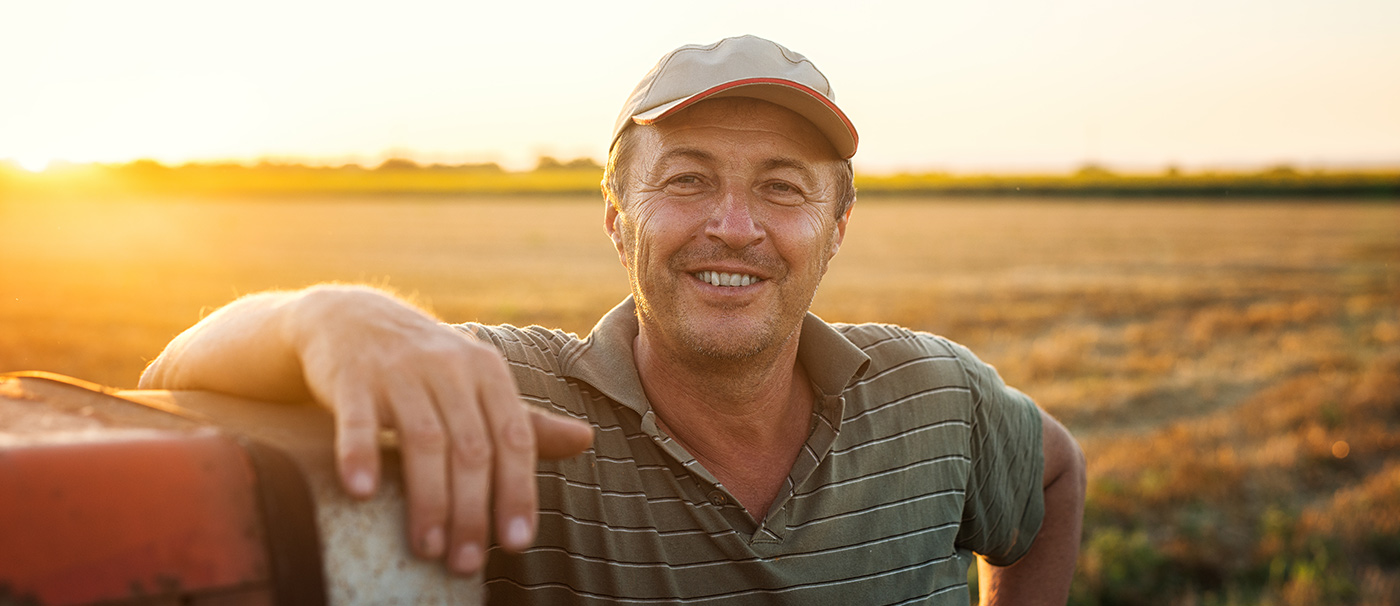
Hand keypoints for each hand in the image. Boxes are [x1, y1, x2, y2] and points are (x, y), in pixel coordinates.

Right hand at [289, 286, 592, 574]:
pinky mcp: (353, 376)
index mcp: (489, 373)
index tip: (517, 542)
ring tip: (427, 548)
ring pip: (423, 440)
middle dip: (472, 511)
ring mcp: (400, 370)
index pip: (514, 439)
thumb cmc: (427, 365)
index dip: (518, 492)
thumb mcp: (480, 383)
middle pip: (471, 448)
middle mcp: (450, 367)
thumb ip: (526, 421)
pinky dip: (361, 454)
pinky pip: (359, 419)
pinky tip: (362, 493)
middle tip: (466, 562)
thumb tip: (587, 440)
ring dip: (428, 499)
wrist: (352, 317)